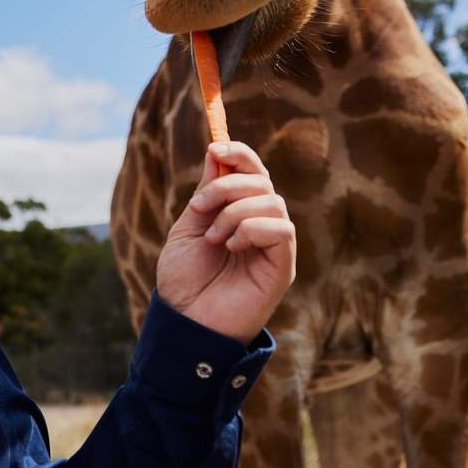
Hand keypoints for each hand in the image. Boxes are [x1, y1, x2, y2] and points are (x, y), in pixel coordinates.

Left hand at [155, 140, 296, 341]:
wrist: (185, 319)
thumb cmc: (184, 278)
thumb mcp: (188, 227)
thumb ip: (206, 193)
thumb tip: (217, 151)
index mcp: (239, 212)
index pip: (253, 172)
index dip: (240, 154)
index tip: (216, 148)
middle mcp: (261, 224)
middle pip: (263, 181)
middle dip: (228, 184)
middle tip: (200, 206)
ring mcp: (274, 245)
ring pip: (272, 202)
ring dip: (235, 211)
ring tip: (214, 237)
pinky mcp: (283, 265)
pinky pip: (281, 229)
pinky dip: (252, 229)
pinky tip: (232, 246)